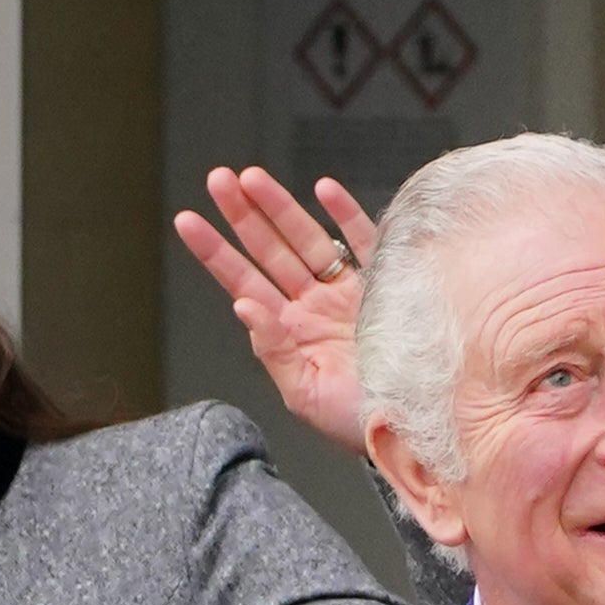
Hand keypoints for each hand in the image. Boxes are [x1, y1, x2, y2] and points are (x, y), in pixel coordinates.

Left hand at [174, 168, 377, 455]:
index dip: (215, 251)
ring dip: (280, 207)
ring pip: (308, 239)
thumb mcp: (305, 394)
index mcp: (289, 331)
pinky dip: (345, 213)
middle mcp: (314, 305)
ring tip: (251, 177)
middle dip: (243, 214)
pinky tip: (323, 189)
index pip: (243, 282)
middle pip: (271, 250)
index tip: (187, 220)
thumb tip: (243, 305)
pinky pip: (364, 240)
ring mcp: (348, 291)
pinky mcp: (388, 283)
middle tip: (217, 179)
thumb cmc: (358, 422)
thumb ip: (273, 349)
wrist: (416, 427)